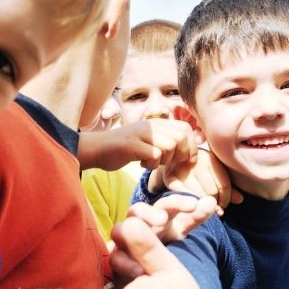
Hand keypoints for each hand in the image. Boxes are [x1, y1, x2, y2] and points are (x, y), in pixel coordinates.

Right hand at [78, 120, 196, 171]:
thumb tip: (188, 150)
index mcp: (156, 123)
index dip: (191, 145)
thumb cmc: (124, 149)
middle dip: (180, 154)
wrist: (97, 149)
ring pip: (169, 145)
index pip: (185, 128)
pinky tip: (141, 165)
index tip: (185, 160)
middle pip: (181, 136)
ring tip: (151, 163)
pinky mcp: (132, 145)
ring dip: (164, 160)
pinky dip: (151, 165)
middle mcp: (150, 125)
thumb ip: (164, 141)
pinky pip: (154, 155)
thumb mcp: (147, 140)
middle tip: (166, 163)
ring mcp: (141, 134)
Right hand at [110, 197, 216, 285]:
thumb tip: (211, 201)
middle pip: (138, 210)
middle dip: (149, 213)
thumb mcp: (179, 231)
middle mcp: (138, 225)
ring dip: (132, 233)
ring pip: (120, 230)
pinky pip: (115, 257)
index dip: (178, 202)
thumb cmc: (162, 244)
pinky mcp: (116, 258)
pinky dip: (125, 262)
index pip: (166, 205)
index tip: (195, 204)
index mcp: (157, 217)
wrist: (144, 270)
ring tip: (145, 242)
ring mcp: (124, 241)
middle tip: (162, 218)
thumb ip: (194, 217)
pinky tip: (139, 271)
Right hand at [160, 147, 240, 212]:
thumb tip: (240, 200)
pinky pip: (183, 195)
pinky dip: (188, 202)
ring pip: (198, 196)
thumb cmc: (198, 171)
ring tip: (203, 208)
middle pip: (211, 192)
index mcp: (211, 157)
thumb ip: (226, 187)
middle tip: (212, 209)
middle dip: (213, 204)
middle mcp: (198, 160)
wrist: (173, 161)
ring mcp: (182, 167)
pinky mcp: (170, 176)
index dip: (226, 200)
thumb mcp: (214, 175)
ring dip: (201, 206)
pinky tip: (191, 205)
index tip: (222, 206)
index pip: (224, 185)